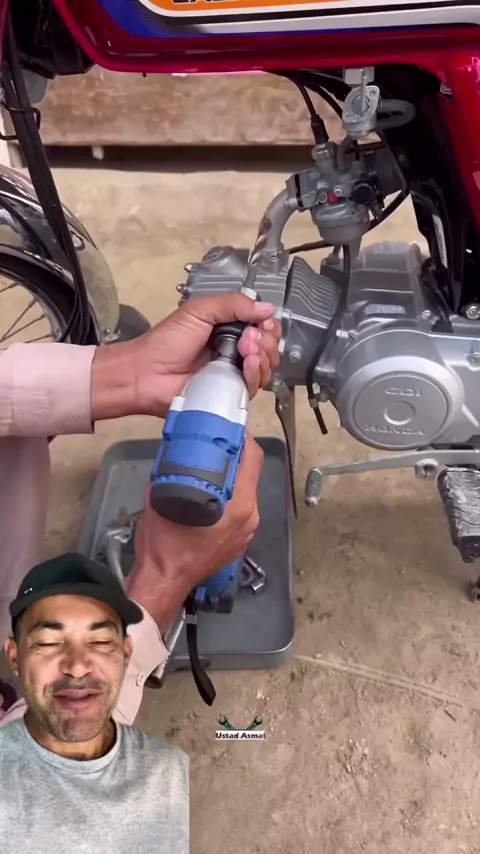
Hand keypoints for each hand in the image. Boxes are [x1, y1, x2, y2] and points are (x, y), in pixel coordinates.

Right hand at [124, 434, 263, 630]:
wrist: (164, 581)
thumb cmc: (163, 543)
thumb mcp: (162, 498)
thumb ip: (172, 471)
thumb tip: (176, 450)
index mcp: (238, 504)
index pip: (252, 459)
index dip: (243, 439)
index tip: (229, 429)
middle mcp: (250, 516)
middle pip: (250, 475)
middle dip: (234, 458)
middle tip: (214, 446)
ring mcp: (247, 531)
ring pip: (245, 493)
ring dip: (231, 479)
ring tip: (210, 470)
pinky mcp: (240, 542)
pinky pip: (240, 512)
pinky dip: (229, 499)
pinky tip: (211, 496)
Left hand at [130, 293, 280, 415]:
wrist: (148, 375)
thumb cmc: (169, 341)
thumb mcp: (199, 311)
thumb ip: (232, 304)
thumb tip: (268, 308)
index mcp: (229, 327)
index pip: (263, 325)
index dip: (268, 324)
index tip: (261, 324)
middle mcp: (236, 350)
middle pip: (270, 346)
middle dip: (266, 339)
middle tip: (249, 338)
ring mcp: (235, 373)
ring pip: (267, 366)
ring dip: (264, 355)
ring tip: (246, 352)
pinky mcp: (232, 394)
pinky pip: (256, 386)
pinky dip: (258, 374)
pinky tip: (249, 366)